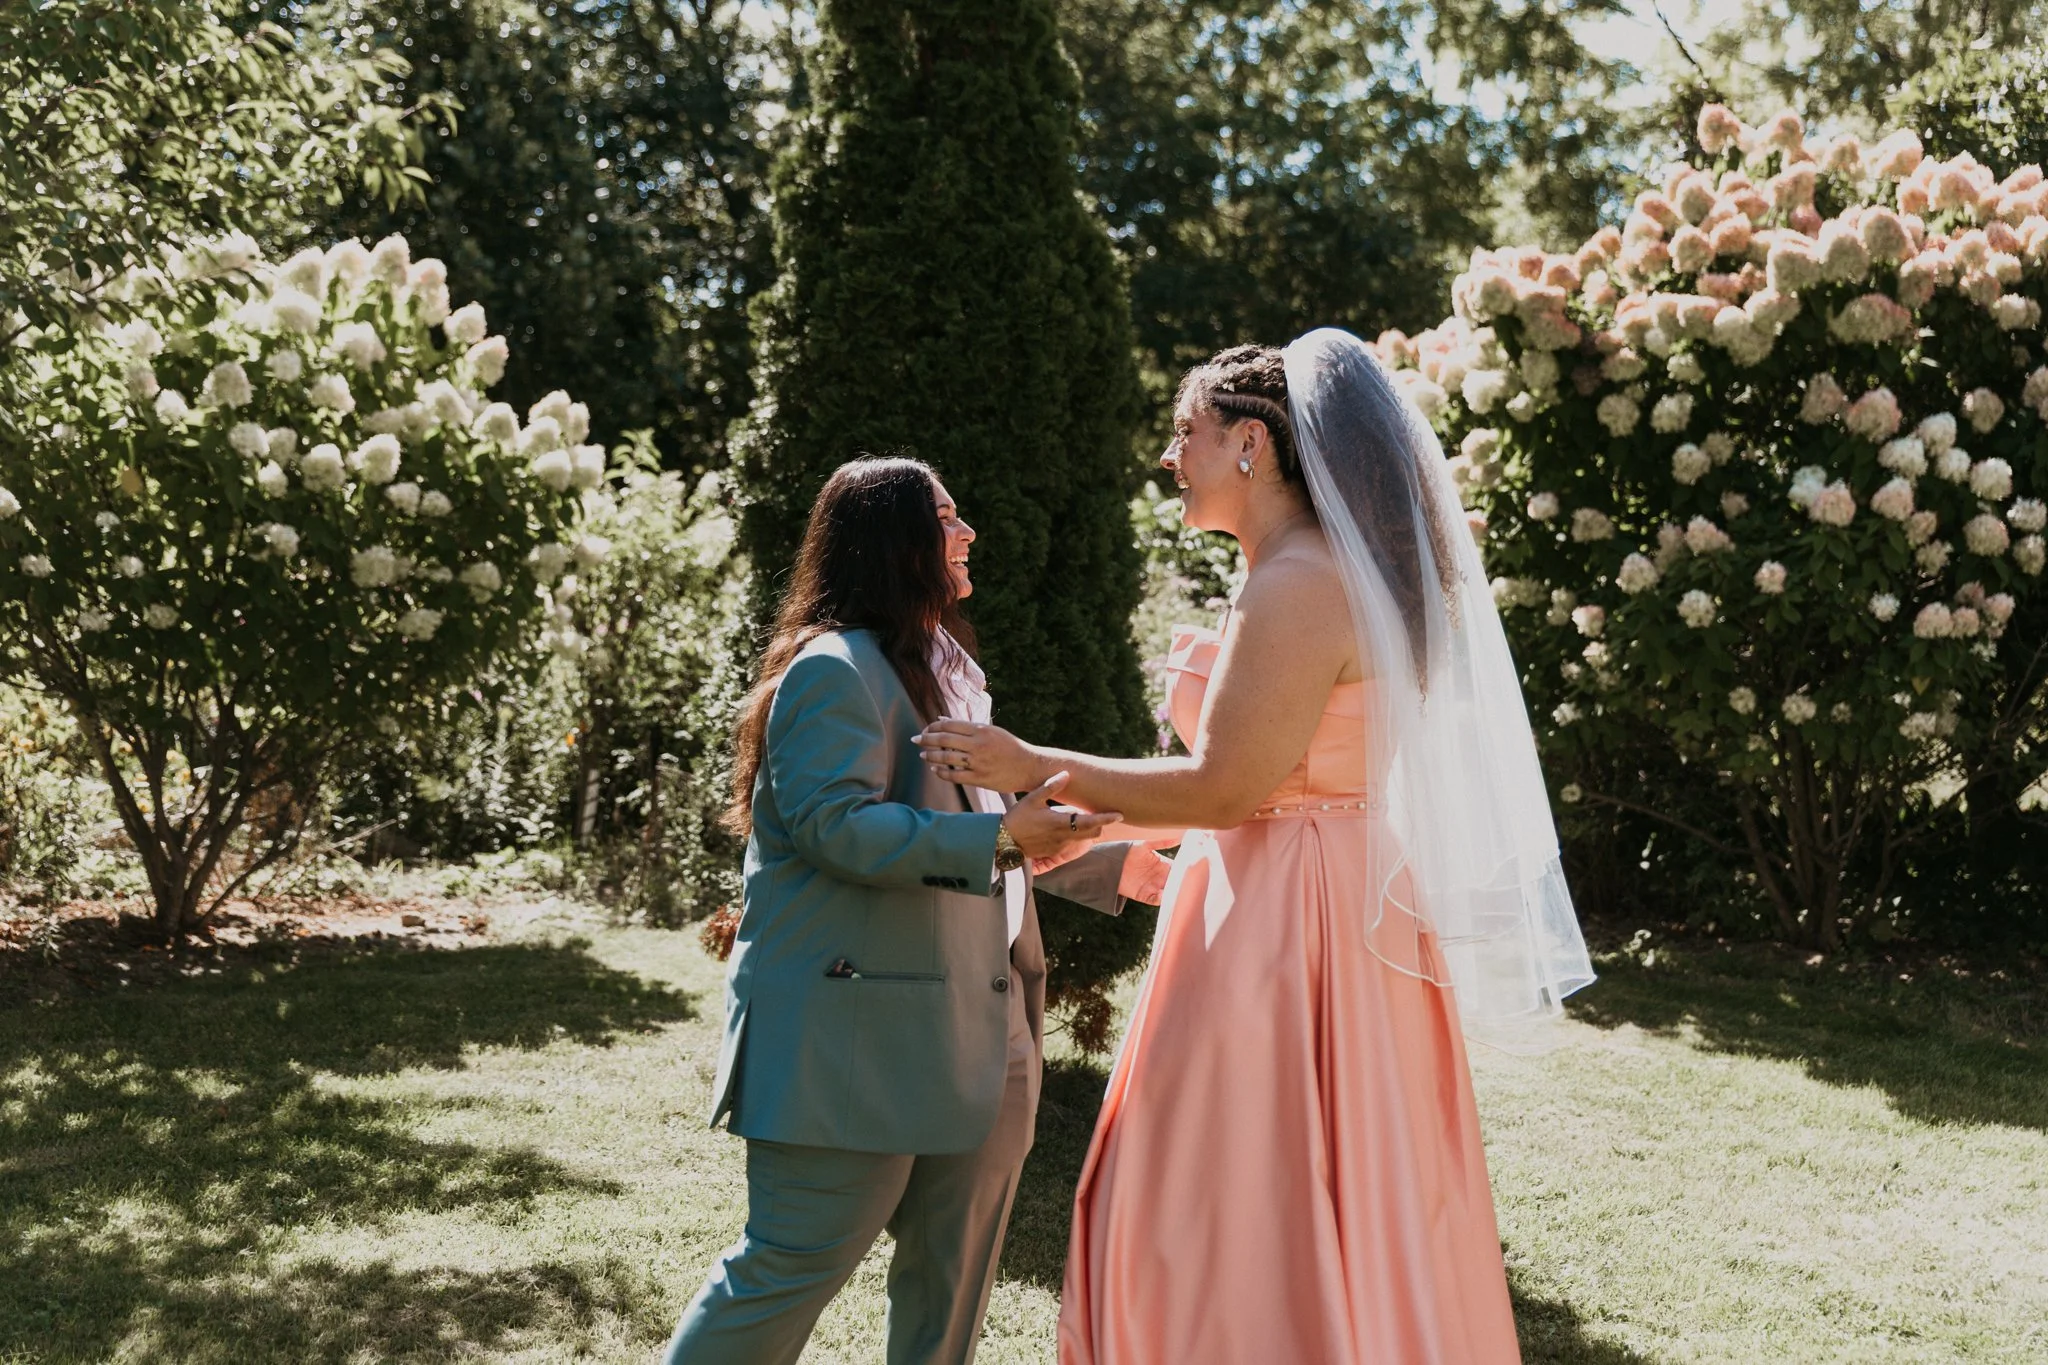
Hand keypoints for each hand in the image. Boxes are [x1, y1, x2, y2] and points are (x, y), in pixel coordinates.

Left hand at [916, 717, 1043, 791]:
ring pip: (946, 757)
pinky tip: (935, 768)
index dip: (933, 727)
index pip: (949, 725)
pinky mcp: (979, 779)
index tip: (925, 730)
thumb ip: (967, 726)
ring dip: (930, 755)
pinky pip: (954, 775)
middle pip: (944, 739)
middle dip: (925, 739)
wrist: (1029, 766)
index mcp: (981, 730)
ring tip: (923, 754)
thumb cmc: (1010, 747)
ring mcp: (978, 762)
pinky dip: (941, 771)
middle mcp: (978, 745)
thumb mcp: (991, 731)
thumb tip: (941, 720)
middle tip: (915, 740)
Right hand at [1002, 772, 1121, 860]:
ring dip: (1089, 830)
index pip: (1090, 821)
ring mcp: (1059, 847)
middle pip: (1092, 833)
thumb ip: (1050, 786)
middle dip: (1101, 824)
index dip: (1106, 818)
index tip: (1120, 814)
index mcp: (1060, 823)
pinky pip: (1072, 844)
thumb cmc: (1017, 819)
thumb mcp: (1032, 799)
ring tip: (1088, 818)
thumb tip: (1066, 774)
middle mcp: (1063, 838)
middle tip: (1106, 813)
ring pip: (1084, 839)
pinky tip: (1070, 828)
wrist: (1003, 842)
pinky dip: (1077, 836)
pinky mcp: (1054, 853)